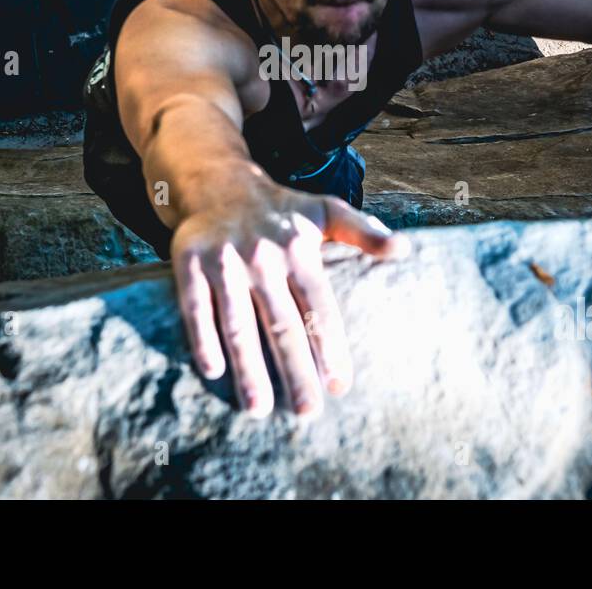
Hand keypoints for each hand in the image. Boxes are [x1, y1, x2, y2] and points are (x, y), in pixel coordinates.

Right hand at [170, 175, 409, 417]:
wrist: (215, 181)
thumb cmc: (279, 208)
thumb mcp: (324, 210)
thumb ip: (364, 231)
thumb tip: (403, 250)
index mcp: (298, 249)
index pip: (317, 306)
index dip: (329, 347)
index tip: (338, 385)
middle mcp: (262, 256)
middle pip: (281, 323)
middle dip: (295, 370)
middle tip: (307, 411)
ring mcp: (224, 260)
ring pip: (238, 323)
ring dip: (248, 368)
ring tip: (258, 407)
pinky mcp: (188, 262)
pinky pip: (195, 308)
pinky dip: (202, 340)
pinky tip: (213, 372)